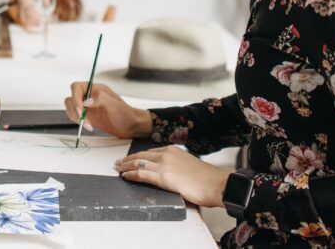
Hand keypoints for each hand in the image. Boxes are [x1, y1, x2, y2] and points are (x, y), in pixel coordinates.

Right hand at [63, 83, 153, 139]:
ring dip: (76, 118)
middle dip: (75, 110)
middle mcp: (89, 96)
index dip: (75, 98)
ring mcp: (87, 107)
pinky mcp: (87, 117)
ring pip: (71, 108)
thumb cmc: (125, 113)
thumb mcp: (114, 104)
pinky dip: (78, 122)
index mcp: (95, 89)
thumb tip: (86, 102)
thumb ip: (100, 99)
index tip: (80, 110)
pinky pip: (75, 117)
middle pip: (71, 98)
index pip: (76, 87)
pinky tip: (89, 126)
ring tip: (88, 125)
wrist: (131, 126)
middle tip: (84, 121)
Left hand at [115, 146, 229, 207]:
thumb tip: (171, 173)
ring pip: (138, 162)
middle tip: (118, 163)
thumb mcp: (188, 165)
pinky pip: (141, 174)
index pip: (150, 151)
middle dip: (127, 159)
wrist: (217, 184)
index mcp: (173, 150)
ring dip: (126, 166)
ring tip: (118, 169)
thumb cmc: (207, 179)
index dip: (138, 155)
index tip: (130, 158)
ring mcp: (164, 165)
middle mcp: (166, 154)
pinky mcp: (163, 177)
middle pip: (141, 154)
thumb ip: (176, 165)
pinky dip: (131, 175)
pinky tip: (125, 177)